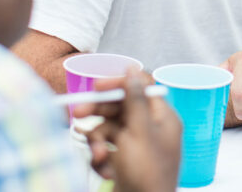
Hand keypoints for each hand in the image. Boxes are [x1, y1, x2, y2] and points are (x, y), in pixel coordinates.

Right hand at [81, 70, 180, 191]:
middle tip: (78, 113)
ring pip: (110, 129)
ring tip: (98, 154)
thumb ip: (135, 99)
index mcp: (163, 118)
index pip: (141, 87)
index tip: (96, 87)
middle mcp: (152, 129)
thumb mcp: (139, 132)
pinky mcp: (124, 163)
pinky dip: (101, 157)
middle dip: (99, 111)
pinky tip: (103, 168)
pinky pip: (107, 149)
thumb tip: (132, 68)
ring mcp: (137, 147)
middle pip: (121, 107)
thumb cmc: (145, 174)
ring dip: (98, 140)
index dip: (118, 83)